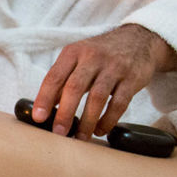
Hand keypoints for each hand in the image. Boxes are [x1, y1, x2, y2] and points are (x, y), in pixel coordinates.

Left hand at [32, 24, 176, 139]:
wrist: (138, 40)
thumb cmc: (100, 54)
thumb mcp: (78, 59)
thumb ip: (62, 81)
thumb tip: (44, 107)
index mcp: (73, 52)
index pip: (54, 77)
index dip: (44, 98)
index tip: (39, 118)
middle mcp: (92, 57)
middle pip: (75, 87)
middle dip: (65, 113)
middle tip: (59, 133)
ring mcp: (114, 67)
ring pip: (97, 97)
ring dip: (87, 121)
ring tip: (81, 137)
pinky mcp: (132, 78)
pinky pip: (119, 103)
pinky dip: (108, 120)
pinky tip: (100, 130)